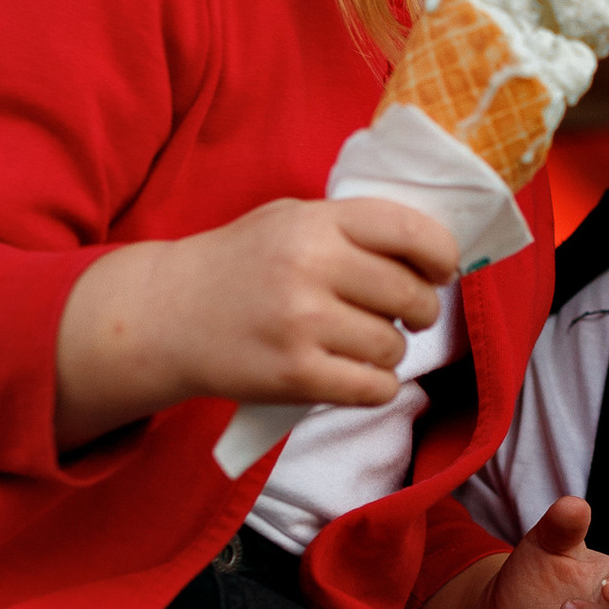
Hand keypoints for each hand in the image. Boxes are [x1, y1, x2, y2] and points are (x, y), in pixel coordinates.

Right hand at [55, 194, 457, 447]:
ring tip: (362, 344)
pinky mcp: (295, 374)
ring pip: (394, 347)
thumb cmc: (240, 263)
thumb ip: (352, 227)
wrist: (166, 313)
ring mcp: (302, 323)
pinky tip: (357, 376)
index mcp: (317, 221)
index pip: (411, 233)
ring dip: (390, 352)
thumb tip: (430, 254)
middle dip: (421, 311)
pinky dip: (377, 387)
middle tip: (405, 316)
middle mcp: (311, 267)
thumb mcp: (290, 219)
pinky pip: (374, 388)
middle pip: (411, 296)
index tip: (440, 272)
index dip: (442, 257)